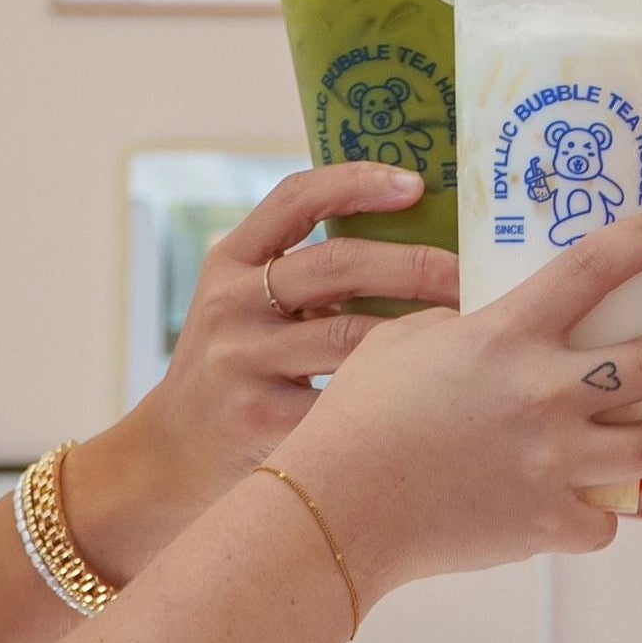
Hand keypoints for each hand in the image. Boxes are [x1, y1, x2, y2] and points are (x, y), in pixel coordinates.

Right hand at [70, 163, 458, 577]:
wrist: (167, 460)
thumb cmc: (238, 367)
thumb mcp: (249, 305)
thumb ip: (309, 272)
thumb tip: (423, 231)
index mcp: (231, 260)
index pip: (295, 198)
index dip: (356, 182)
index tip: (417, 182)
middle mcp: (231, 304)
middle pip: (339, 265)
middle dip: (418, 267)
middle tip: (474, 276)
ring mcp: (242, 363)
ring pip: (352, 338)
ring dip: (421, 336)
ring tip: (475, 333)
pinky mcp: (260, 421)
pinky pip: (348, 402)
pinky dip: (396, 397)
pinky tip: (440, 396)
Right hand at [278, 213, 641, 593]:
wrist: (338, 506)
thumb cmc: (360, 414)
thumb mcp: (405, 339)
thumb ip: (462, 323)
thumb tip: (491, 319)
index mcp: (509, 334)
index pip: (595, 266)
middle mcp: (546, 391)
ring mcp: (554, 461)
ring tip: (635, 438)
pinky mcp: (547, 522)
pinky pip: (609, 523)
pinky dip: (597, 514)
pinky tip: (578, 502)